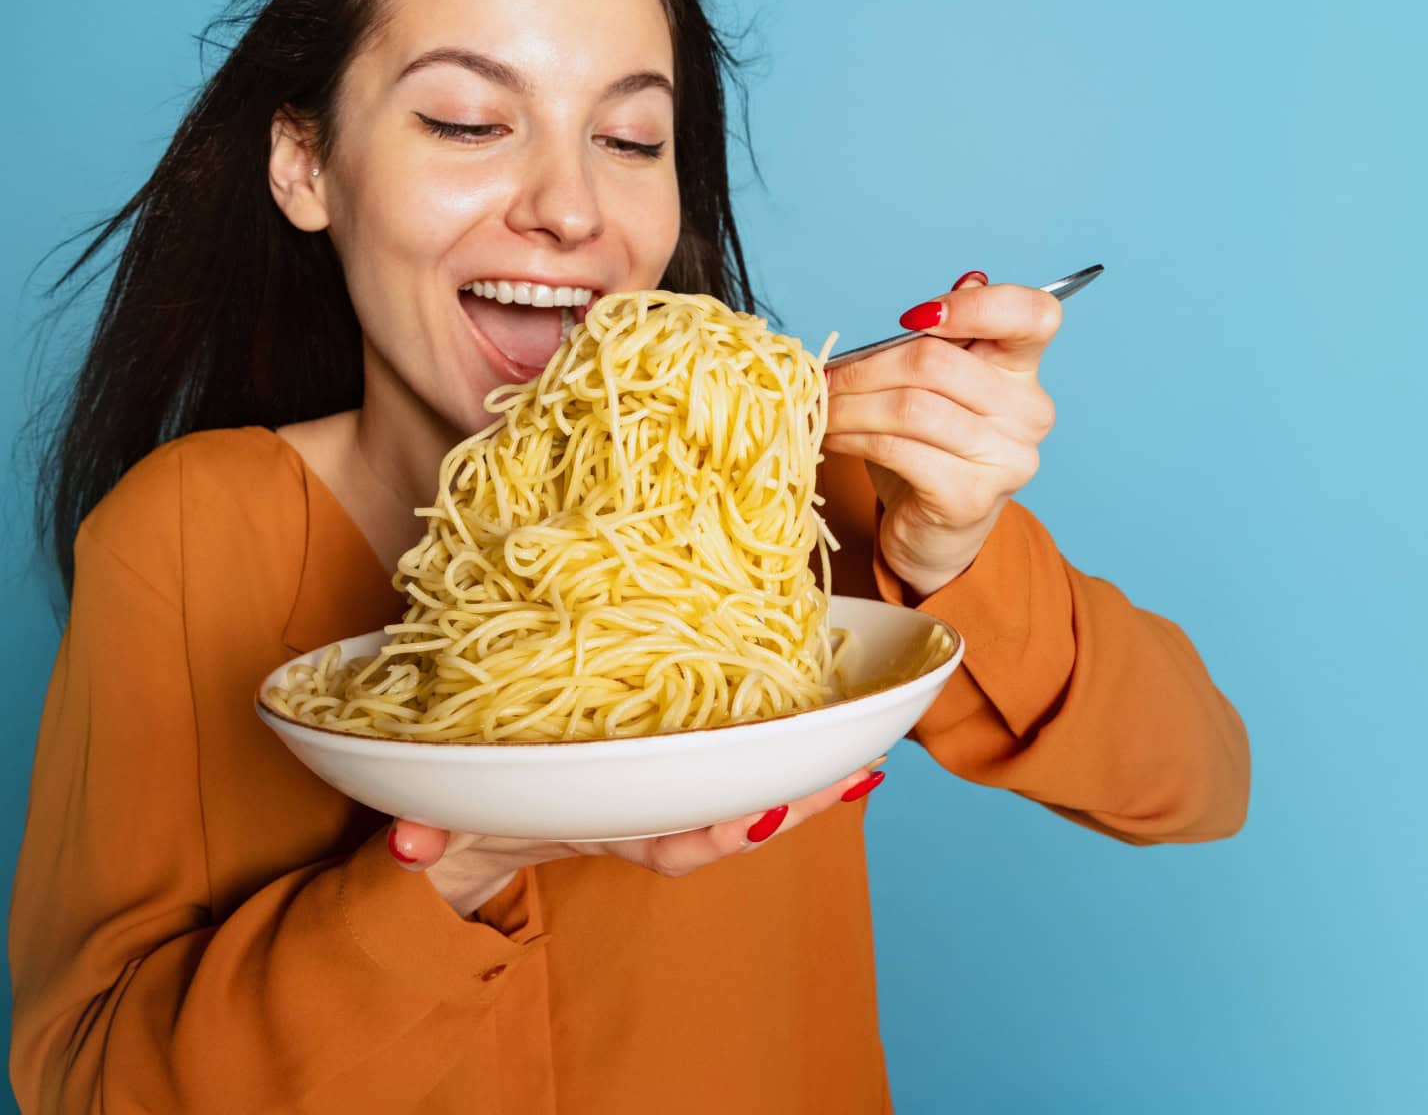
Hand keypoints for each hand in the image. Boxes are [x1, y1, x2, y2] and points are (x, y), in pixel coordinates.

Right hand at [388, 759, 886, 914]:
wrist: (482, 803)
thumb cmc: (479, 804)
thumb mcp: (449, 822)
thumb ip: (428, 836)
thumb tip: (411, 846)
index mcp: (614, 827)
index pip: (677, 843)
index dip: (719, 832)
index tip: (760, 820)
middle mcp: (658, 810)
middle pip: (740, 818)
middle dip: (795, 805)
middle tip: (850, 781)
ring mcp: (678, 781)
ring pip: (758, 784)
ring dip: (815, 774)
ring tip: (874, 753)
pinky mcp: (691, 739)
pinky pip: (754, 744)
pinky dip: (802, 738)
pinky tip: (857, 723)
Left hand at [823, 271, 1062, 596]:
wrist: (933, 530)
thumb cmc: (932, 447)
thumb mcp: (939, 384)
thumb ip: (951, 335)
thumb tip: (968, 281)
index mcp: (1024, 369)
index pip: (1036, 314)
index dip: (979, 305)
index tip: (916, 318)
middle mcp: (1030, 411)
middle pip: (936, 361)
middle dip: (865, 367)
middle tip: (826, 377)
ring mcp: (1007, 457)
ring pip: (910, 407)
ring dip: (850, 406)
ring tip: (822, 409)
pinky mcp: (971, 496)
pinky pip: (899, 449)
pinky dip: (854, 438)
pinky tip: (834, 438)